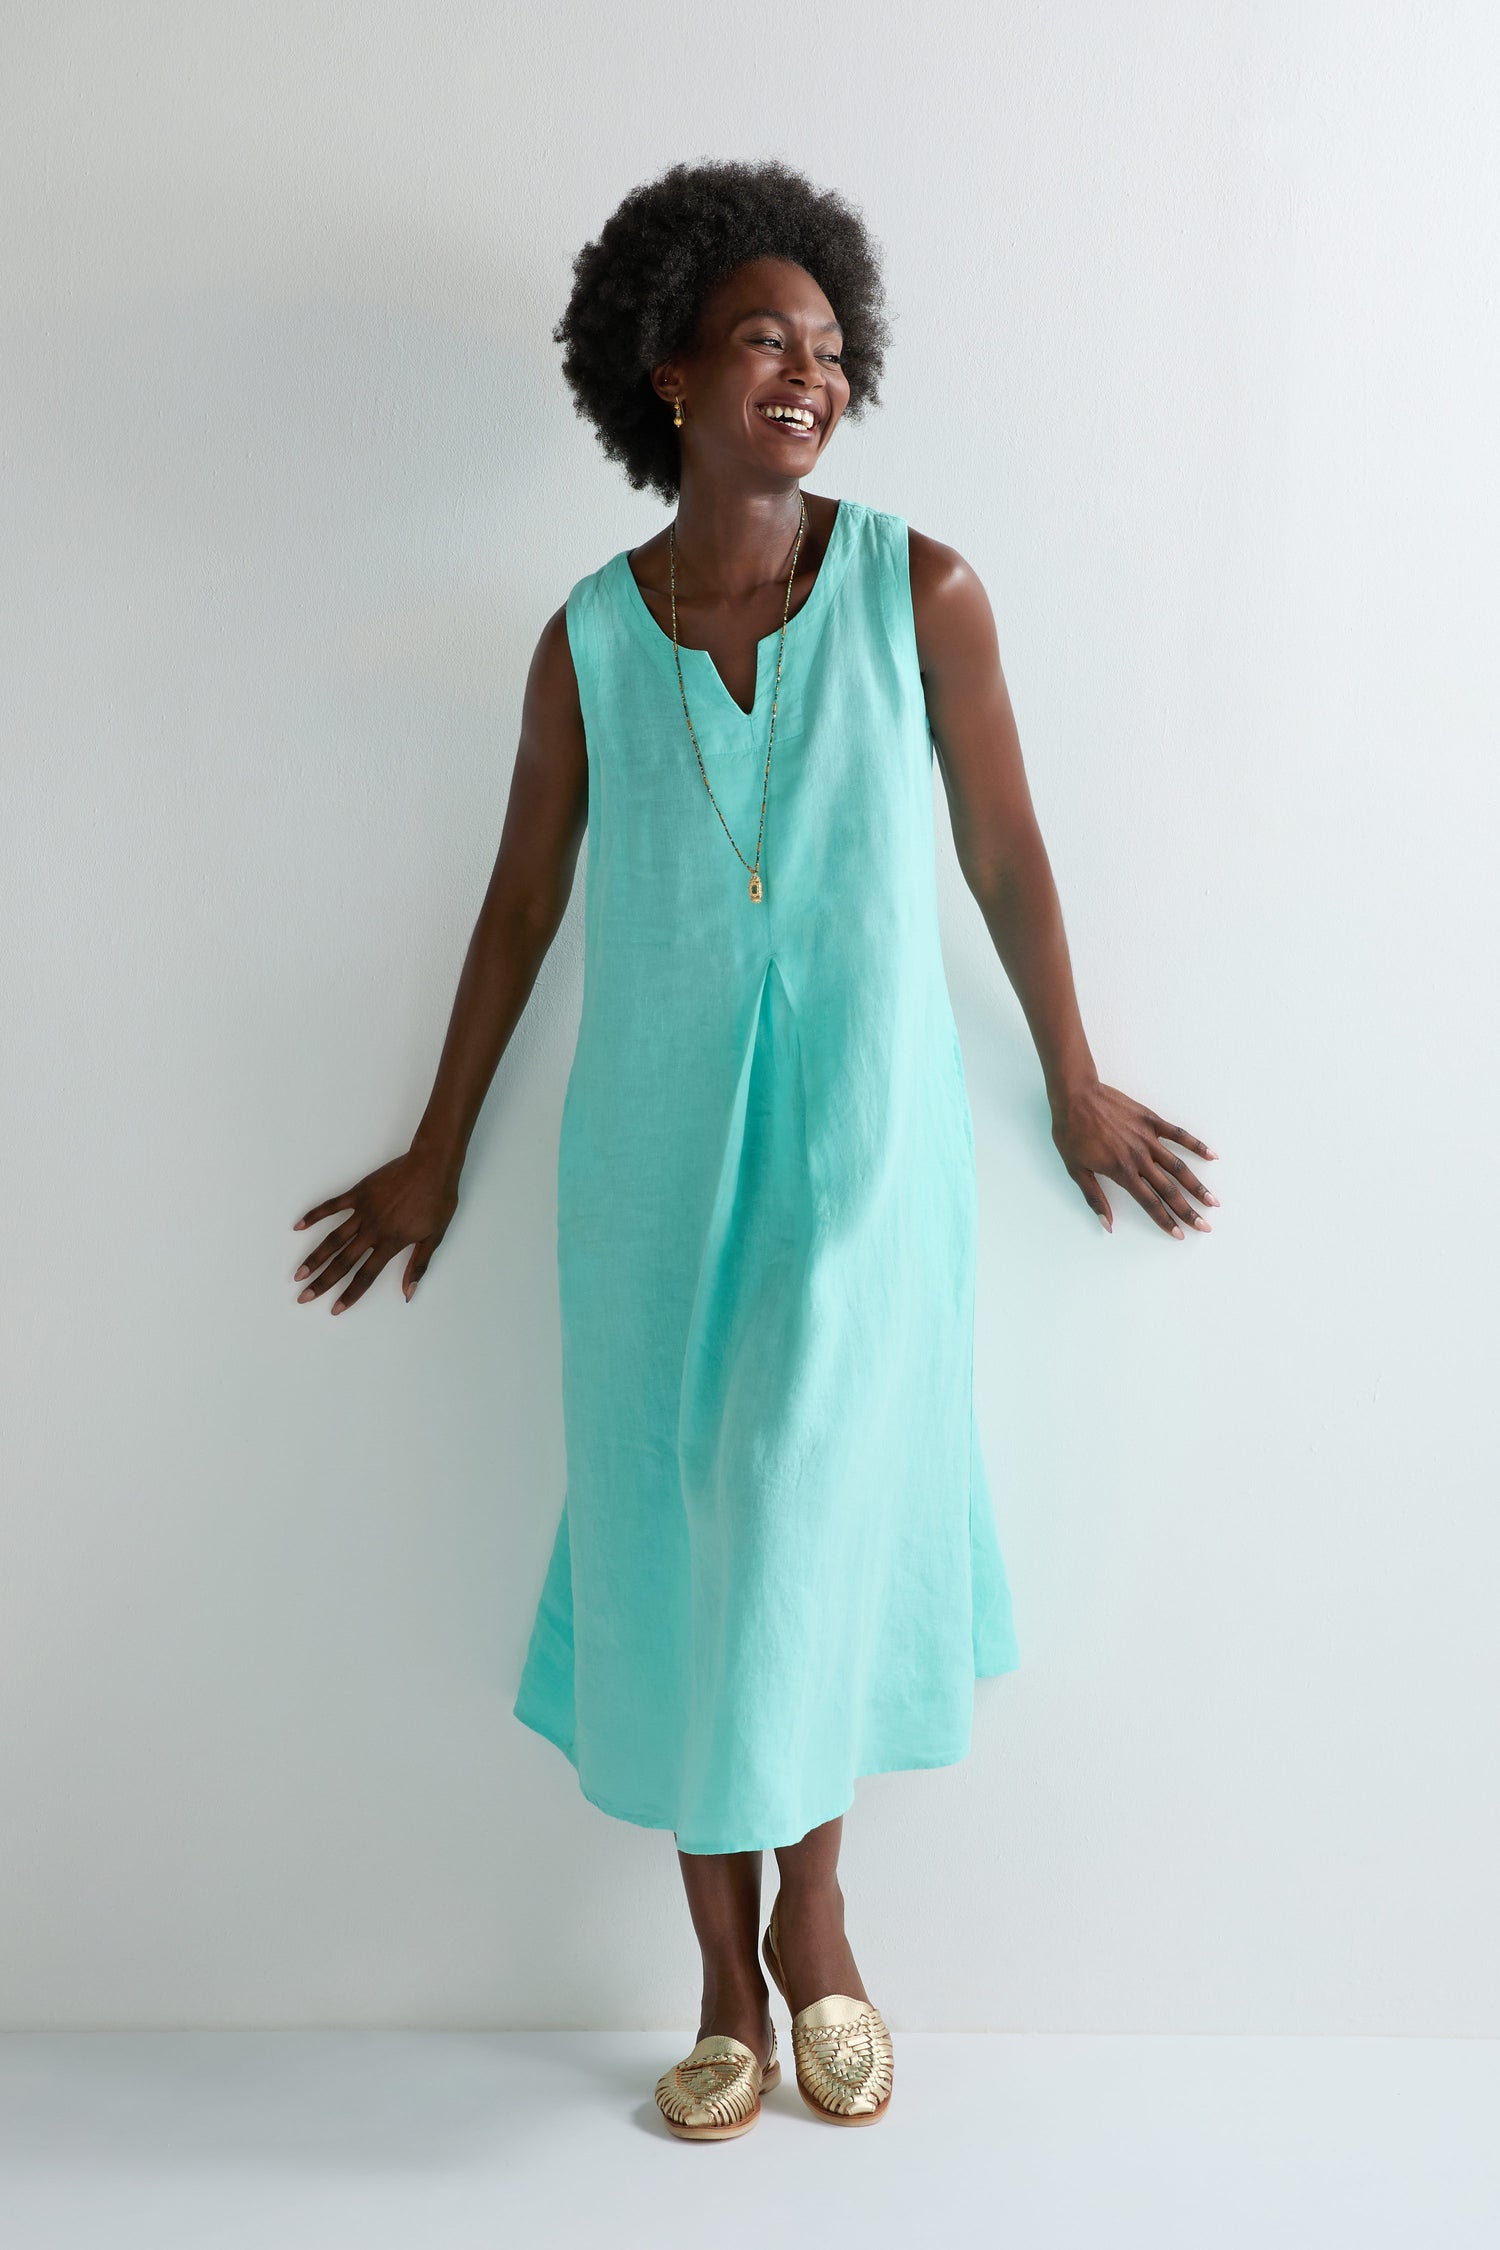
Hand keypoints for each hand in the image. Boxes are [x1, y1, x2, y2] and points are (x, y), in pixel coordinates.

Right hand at [291, 1147, 459, 1311]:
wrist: (432, 1165)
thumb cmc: (438, 1201)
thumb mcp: (434, 1237)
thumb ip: (418, 1265)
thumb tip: (408, 1292)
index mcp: (391, 1243)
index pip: (366, 1276)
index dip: (350, 1294)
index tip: (334, 1309)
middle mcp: (373, 1230)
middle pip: (342, 1262)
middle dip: (322, 1282)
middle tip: (303, 1297)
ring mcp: (363, 1211)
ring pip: (333, 1239)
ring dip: (314, 1258)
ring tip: (298, 1273)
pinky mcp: (359, 1193)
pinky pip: (332, 1206)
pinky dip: (315, 1215)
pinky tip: (298, 1226)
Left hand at [1049, 1080, 1218, 1238]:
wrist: (1075, 1097)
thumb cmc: (1071, 1133)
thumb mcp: (1075, 1169)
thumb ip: (1094, 1197)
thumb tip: (1107, 1224)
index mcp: (1121, 1171)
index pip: (1149, 1203)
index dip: (1165, 1221)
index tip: (1179, 1234)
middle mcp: (1139, 1158)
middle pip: (1169, 1190)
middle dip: (1188, 1211)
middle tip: (1205, 1226)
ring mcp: (1148, 1138)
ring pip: (1178, 1167)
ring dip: (1197, 1186)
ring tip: (1213, 1201)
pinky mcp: (1151, 1121)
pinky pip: (1178, 1135)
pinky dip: (1196, 1145)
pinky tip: (1212, 1156)